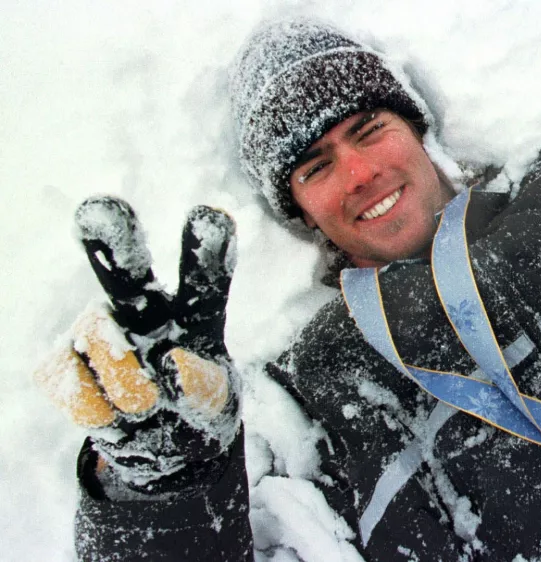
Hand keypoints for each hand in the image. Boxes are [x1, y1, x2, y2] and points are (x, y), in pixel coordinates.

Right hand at [34, 196, 239, 495]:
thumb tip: (173, 365)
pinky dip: (99, 414)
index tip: (211, 216)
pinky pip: (75, 389)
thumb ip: (202, 385)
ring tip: (147, 408)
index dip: (206, 249)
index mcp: (195, 312)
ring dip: (129, 391)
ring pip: (104, 351)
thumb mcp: (217, 403)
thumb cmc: (198, 408)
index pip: (205, 278)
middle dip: (114, 238)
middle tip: (100, 207)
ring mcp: (96, 330)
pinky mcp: (60, 361)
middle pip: (126, 272)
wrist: (160, 443)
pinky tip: (113, 414)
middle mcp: (142, 308)